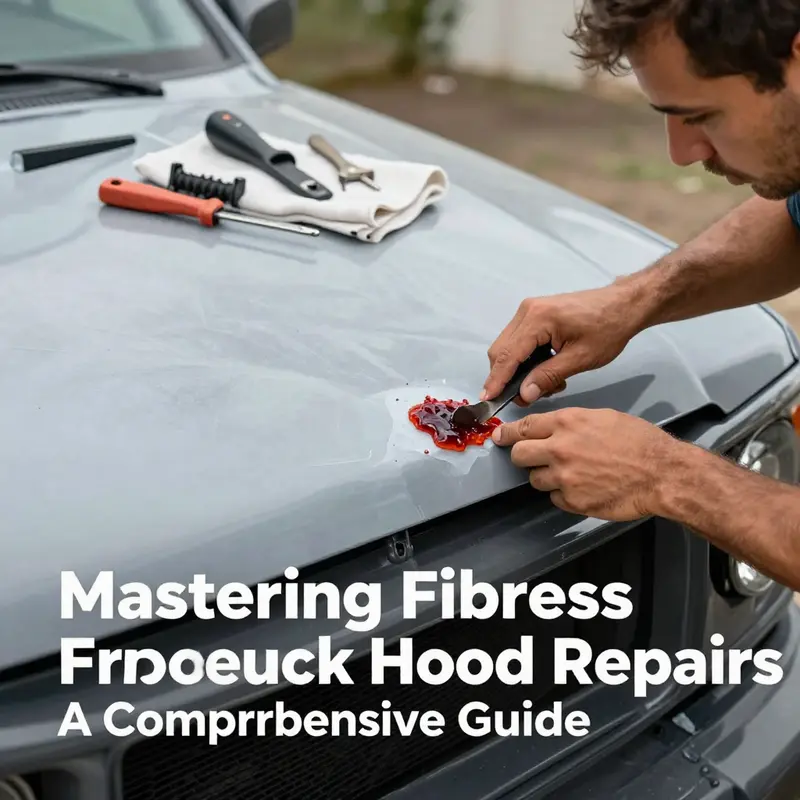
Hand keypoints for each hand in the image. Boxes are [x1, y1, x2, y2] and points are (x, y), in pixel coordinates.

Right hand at [481, 284, 641, 405]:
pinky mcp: (534, 313)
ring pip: (508, 346)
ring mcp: (529, 310)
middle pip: (500, 350)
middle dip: (506, 377)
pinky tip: (545, 370)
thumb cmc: (608, 330)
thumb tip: (523, 395)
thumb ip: (547, 376)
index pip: (507, 355)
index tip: (486, 401)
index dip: (495, 380)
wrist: (624, 304)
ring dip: (518, 369)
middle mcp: (526, 311)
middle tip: (526, 397)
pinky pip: (519, 341)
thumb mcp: (580, 359)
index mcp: (537, 319)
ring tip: (545, 383)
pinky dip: (525, 359)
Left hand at [491, 407, 683, 520]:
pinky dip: (564, 494)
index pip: (522, 428)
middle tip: (532, 458)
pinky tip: (584, 487)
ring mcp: (564, 477)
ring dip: (546, 477)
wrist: (661, 473)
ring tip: (571, 473)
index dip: (507, 433)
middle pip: (518, 455)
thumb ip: (570, 423)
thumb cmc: (638, 442)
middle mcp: (559, 449)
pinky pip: (554, 497)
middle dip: (522, 456)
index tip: (500, 437)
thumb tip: (547, 429)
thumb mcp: (601, 417)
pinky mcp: (573, 500)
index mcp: (566, 423)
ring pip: (534, 479)